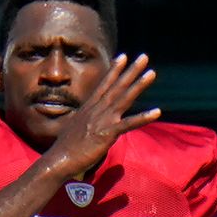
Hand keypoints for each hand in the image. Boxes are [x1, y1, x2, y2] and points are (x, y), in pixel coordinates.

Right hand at [42, 53, 161, 175]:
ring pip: (124, 99)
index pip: (103, 85)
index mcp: (88, 108)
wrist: (58, 160)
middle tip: (144, 57)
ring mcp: (102, 120)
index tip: (123, 56)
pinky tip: (157, 112)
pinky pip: (129, 124)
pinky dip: (143, 118)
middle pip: (116, 87)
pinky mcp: (107, 133)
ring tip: (152, 73)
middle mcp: (96, 110)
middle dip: (130, 71)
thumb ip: (84, 122)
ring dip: (138, 85)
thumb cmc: (64, 149)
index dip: (114, 70)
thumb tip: (85, 123)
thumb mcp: (73, 129)